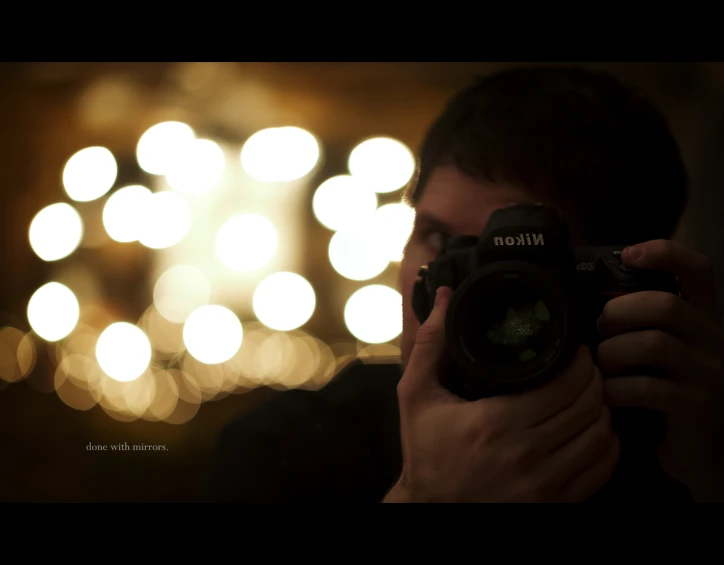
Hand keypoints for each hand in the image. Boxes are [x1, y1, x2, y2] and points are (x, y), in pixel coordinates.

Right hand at [385, 286, 619, 502]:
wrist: (428, 509)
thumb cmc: (424, 452)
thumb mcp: (416, 394)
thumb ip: (431, 344)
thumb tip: (445, 298)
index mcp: (496, 422)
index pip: (565, 385)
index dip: (580, 362)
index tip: (576, 350)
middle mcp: (526, 454)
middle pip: (589, 407)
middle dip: (594, 380)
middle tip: (586, 368)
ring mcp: (545, 484)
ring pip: (600, 437)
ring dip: (602, 410)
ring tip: (590, 395)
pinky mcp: (554, 504)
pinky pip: (600, 470)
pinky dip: (607, 446)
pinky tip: (594, 431)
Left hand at [596, 239, 723, 500]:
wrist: (707, 454)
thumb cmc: (671, 396)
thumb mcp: (663, 354)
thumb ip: (640, 327)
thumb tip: (585, 305)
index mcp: (703, 320)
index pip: (698, 270)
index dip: (665, 254)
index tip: (628, 254)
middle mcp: (712, 340)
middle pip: (664, 305)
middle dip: (618, 312)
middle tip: (599, 330)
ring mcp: (708, 374)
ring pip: (652, 344)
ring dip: (612, 353)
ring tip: (601, 367)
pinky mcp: (696, 407)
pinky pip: (646, 388)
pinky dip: (616, 390)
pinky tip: (608, 396)